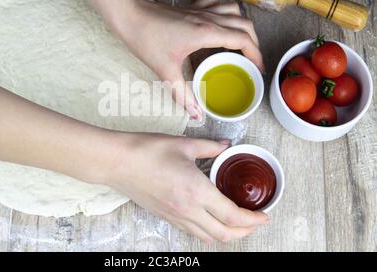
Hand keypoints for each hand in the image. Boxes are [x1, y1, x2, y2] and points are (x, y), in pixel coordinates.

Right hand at [103, 133, 268, 242]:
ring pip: (209, 237)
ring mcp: (175, 217)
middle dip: (245, 232)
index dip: (253, 220)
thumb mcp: (184, 144)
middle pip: (225, 234)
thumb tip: (226, 144)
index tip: (264, 215)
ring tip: (236, 224)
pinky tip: (211, 219)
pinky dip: (208, 231)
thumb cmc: (147, 151)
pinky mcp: (165, 217)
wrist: (118, 162)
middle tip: (255, 222)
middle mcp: (188, 210)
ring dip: (227, 234)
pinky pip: (193, 232)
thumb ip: (210, 146)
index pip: (233, 216)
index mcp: (197, 192)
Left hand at [119, 0, 263, 119]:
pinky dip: (226, 13)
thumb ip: (183, 95)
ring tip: (240, 44)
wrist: (130, 14)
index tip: (258, 69)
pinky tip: (220, 23)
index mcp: (206, 33)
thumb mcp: (166, 71)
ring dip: (242, 26)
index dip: (256, 55)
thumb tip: (197, 114)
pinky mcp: (191, 7)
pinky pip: (218, 4)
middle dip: (254, 43)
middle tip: (252, 61)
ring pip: (234, 12)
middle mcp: (208, 18)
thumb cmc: (146, 39)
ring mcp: (201, 10)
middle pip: (245, 25)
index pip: (243, 40)